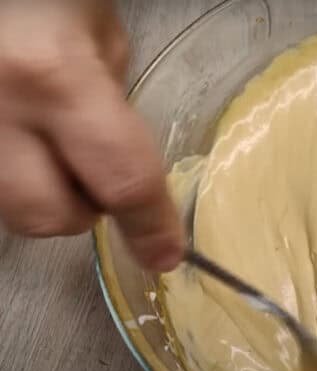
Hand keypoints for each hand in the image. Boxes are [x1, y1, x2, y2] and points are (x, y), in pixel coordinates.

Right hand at [0, 1, 183, 270]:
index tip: (166, 254)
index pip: (121, 180)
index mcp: (52, 77)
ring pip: (8, 210)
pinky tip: (26, 142)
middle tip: (98, 174)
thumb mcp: (99, 34)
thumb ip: (114, 106)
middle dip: (83, 210)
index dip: (150, 225)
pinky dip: (15, 176)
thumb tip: (123, 166)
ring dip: (44, 195)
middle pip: (47, 216)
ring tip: (53, 147)